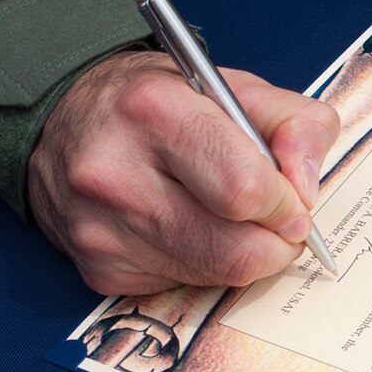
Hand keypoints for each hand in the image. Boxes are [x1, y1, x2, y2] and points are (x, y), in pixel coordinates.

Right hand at [26, 51, 339, 294]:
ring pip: (213, 275)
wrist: (63, 121)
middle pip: (234, 248)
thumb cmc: (159, 103)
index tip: (293, 199)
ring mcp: (101, 228)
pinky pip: (181, 284)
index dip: (286, 203)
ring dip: (243, 253)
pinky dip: (202, 264)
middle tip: (278, 220)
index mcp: (154, 110)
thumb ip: (295, 122)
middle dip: (275, 240)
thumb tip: (308, 185)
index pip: (245, 189)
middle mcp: (115, 172)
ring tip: (233, 218)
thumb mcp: (233, 86)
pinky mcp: (98, 268)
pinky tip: (187, 227)